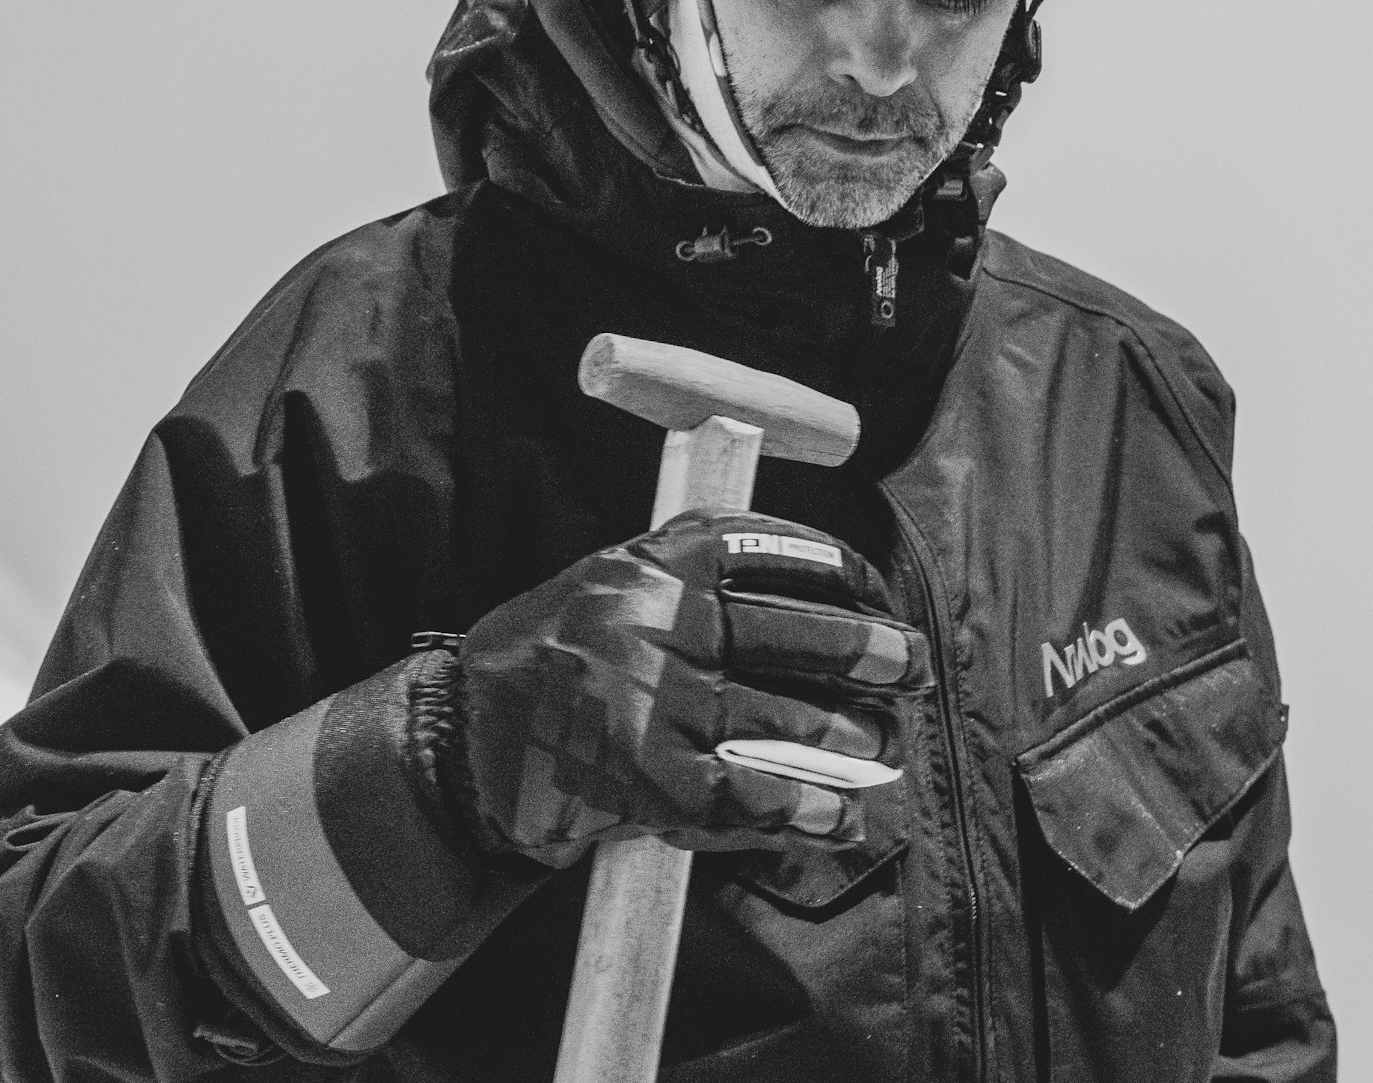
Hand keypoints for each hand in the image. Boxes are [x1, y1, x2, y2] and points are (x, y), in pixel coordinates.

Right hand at [449, 512, 929, 866]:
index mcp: (653, 562)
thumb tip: (817, 592)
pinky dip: (806, 812)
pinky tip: (839, 821)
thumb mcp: (609, 582)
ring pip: (785, 718)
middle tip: (912, 665)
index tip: (877, 594)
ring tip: (882, 746)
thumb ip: (691, 575)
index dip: (842, 574)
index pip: (771, 551)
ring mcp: (653, 701)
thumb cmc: (552, 663)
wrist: (460, 747)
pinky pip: (750, 796)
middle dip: (871, 651)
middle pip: (796, 631)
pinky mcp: (644, 779)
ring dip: (852, 737)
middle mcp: (658, 621)